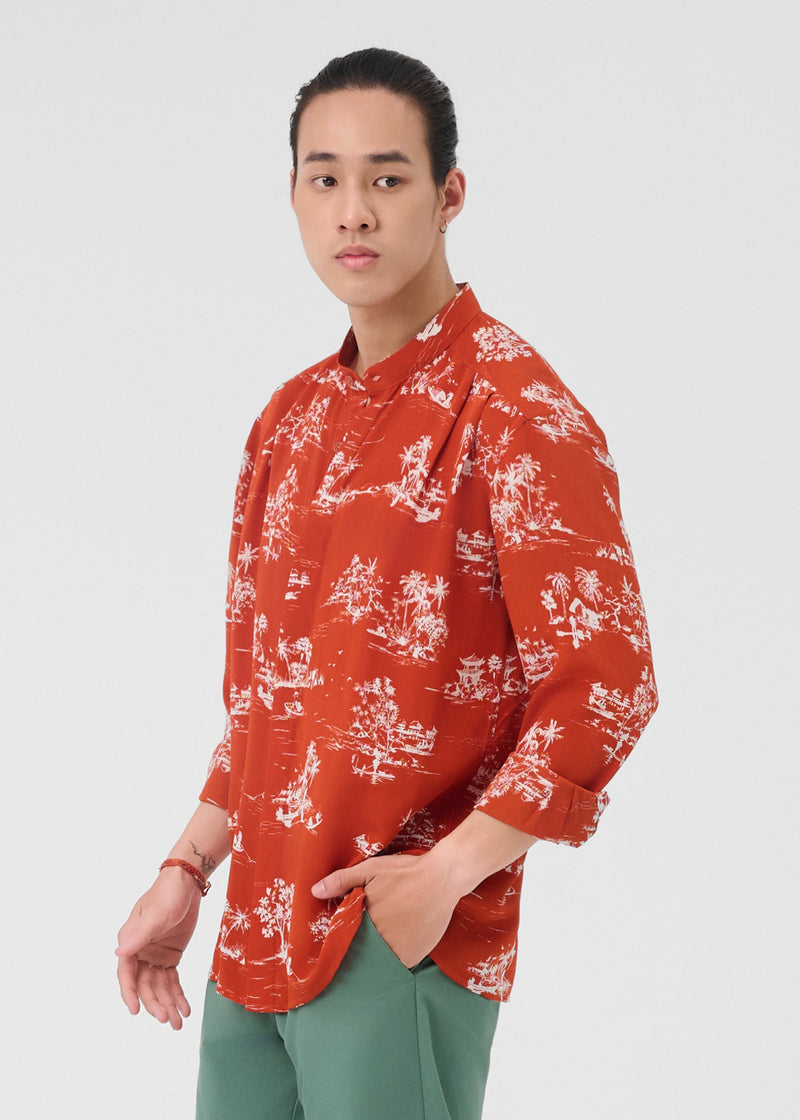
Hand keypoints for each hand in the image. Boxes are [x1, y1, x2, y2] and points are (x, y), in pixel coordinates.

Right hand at [116, 870, 201, 1029]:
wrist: (187, 883)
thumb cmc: (167, 895)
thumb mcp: (155, 915)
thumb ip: (139, 936)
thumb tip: (118, 953)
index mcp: (130, 942)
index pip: (127, 974)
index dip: (130, 993)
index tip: (135, 1011)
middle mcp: (140, 952)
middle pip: (145, 985)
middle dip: (155, 1003)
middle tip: (167, 1019)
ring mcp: (155, 956)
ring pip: (159, 986)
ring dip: (168, 1004)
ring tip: (178, 1023)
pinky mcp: (170, 956)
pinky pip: (172, 980)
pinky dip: (178, 994)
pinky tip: (184, 1008)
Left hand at [311, 851, 460, 967]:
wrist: (443, 878)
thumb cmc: (405, 872)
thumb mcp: (371, 869)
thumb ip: (342, 880)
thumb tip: (314, 891)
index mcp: (364, 921)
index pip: (343, 939)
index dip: (340, 938)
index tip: (339, 937)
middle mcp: (379, 941)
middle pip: (359, 951)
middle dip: (356, 948)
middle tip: (363, 938)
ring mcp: (397, 952)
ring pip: (376, 961)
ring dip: (374, 956)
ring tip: (379, 942)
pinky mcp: (413, 957)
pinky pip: (395, 965)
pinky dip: (391, 960)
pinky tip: (394, 944)